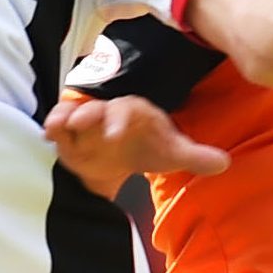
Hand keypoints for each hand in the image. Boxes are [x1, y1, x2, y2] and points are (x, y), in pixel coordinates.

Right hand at [43, 95, 229, 199]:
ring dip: (65, 117)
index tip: (115, 135)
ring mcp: (87, 122)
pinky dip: (53, 127)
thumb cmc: (145, 147)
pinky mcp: (69, 133)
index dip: (121, 120)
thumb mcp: (169, 153)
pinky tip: (47, 134)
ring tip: (54, 127)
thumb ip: (195, 156)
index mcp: (134, 114)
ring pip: (74, 114)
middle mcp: (108, 113)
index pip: (128, 111)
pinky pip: (59, 125)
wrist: (119, 155)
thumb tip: (225, 163)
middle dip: (87, 114)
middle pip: (97, 109)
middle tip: (78, 123)